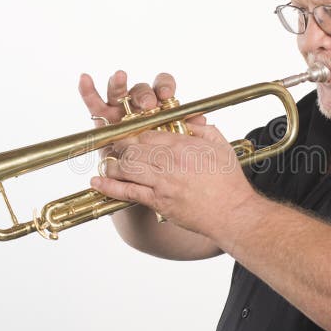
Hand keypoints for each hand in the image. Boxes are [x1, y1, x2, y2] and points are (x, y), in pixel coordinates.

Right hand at [78, 70, 206, 155]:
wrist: (151, 181)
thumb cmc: (168, 162)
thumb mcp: (182, 149)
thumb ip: (191, 132)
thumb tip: (201, 120)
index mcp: (162, 107)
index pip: (164, 88)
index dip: (165, 87)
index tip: (167, 95)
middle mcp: (140, 107)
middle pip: (141, 90)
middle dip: (144, 94)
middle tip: (148, 103)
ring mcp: (121, 111)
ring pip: (119, 93)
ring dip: (119, 85)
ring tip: (120, 77)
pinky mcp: (103, 120)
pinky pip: (94, 103)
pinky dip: (88, 91)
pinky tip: (85, 78)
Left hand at [89, 122, 259, 241]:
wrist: (232, 213)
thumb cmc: (228, 181)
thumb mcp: (220, 145)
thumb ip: (202, 128)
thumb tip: (188, 118)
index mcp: (184, 144)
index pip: (149, 132)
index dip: (135, 132)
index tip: (130, 134)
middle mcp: (170, 161)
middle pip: (133, 146)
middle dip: (120, 145)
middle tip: (114, 146)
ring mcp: (162, 182)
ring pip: (127, 166)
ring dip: (112, 164)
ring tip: (106, 163)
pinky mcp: (158, 201)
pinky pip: (128, 191)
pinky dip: (109, 186)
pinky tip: (97, 182)